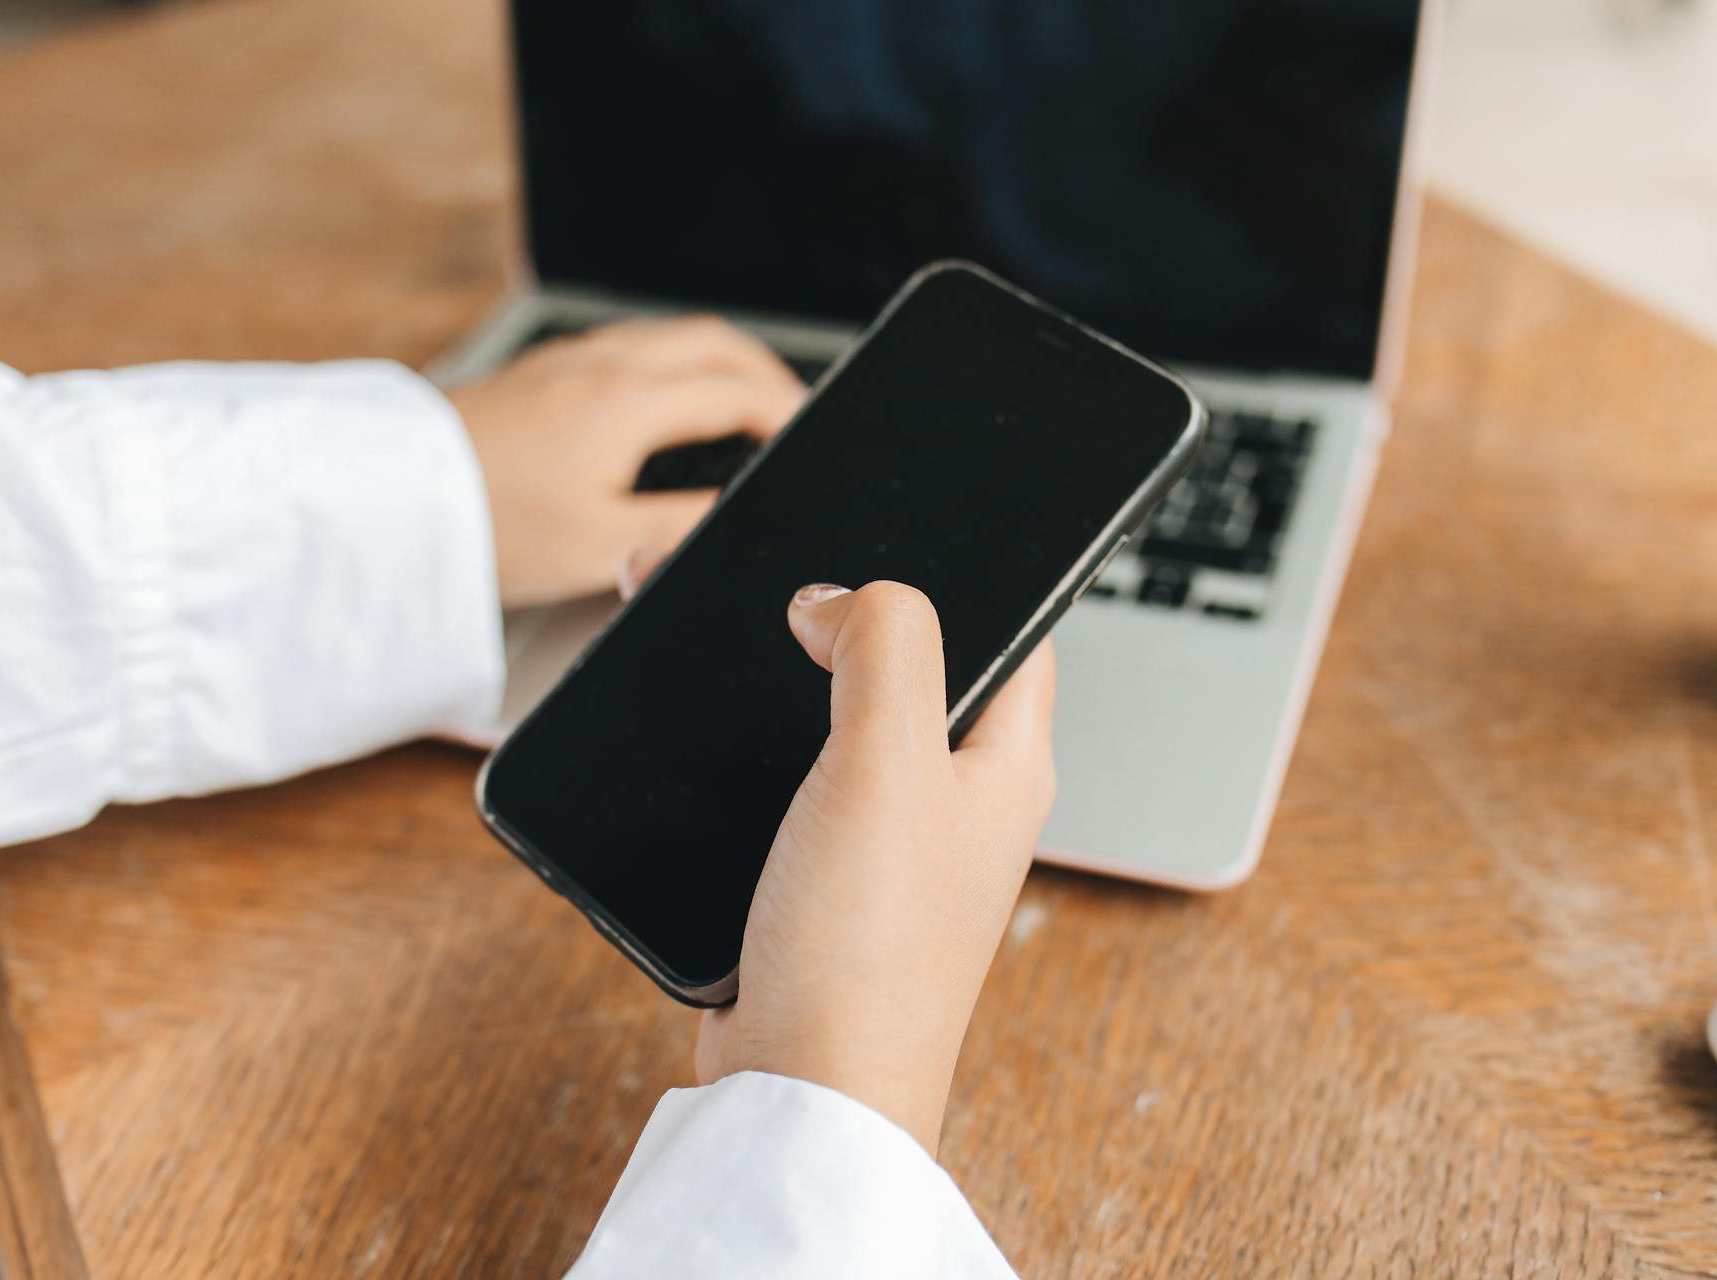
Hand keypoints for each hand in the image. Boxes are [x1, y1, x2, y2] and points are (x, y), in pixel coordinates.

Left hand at [449, 316, 802, 606]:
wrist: (390, 503)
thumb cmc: (489, 527)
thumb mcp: (602, 544)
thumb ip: (683, 526)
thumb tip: (740, 514)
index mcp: (630, 401)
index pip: (738, 390)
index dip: (789, 412)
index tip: (812, 438)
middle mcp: (602, 365)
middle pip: (712, 341)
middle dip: (766, 372)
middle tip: (794, 412)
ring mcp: (565, 361)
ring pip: (668, 336)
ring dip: (719, 360)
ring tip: (741, 400)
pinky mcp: (536, 371)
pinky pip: (628, 344)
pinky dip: (672, 362)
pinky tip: (661, 399)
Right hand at [619, 561, 1057, 1154]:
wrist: (802, 1090)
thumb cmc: (866, 948)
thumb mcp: (888, 759)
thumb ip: (884, 646)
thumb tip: (840, 598)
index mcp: (1007, 764)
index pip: (1015, 631)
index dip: (963, 572)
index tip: (895, 528)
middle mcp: (957, 800)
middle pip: (911, 667)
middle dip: (840, 612)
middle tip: (774, 570)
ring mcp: (891, 844)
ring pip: (840, 720)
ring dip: (782, 673)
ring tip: (714, 620)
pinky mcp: (825, 880)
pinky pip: (792, 783)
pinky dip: (750, 744)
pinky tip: (701, 725)